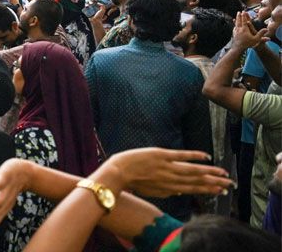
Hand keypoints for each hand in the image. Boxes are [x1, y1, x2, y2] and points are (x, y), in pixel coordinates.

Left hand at [101, 148, 230, 197]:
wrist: (117, 174)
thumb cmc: (132, 181)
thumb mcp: (151, 191)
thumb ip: (166, 191)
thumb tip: (179, 192)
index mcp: (169, 189)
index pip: (192, 190)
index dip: (207, 190)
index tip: (221, 191)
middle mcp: (171, 180)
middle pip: (197, 182)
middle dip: (214, 183)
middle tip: (230, 184)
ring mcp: (167, 168)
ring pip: (193, 171)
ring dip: (210, 172)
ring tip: (223, 173)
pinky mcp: (161, 156)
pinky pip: (182, 155)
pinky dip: (195, 156)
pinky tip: (206, 157)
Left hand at [232, 11, 268, 48]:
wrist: (238, 48)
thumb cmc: (247, 44)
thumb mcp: (256, 39)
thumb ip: (261, 34)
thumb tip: (266, 29)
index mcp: (244, 29)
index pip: (244, 21)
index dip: (244, 16)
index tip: (243, 12)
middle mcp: (239, 29)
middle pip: (239, 21)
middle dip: (239, 16)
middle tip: (239, 12)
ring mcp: (235, 31)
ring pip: (236, 24)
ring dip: (236, 19)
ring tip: (236, 17)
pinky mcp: (234, 34)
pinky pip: (234, 28)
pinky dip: (234, 25)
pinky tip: (234, 26)